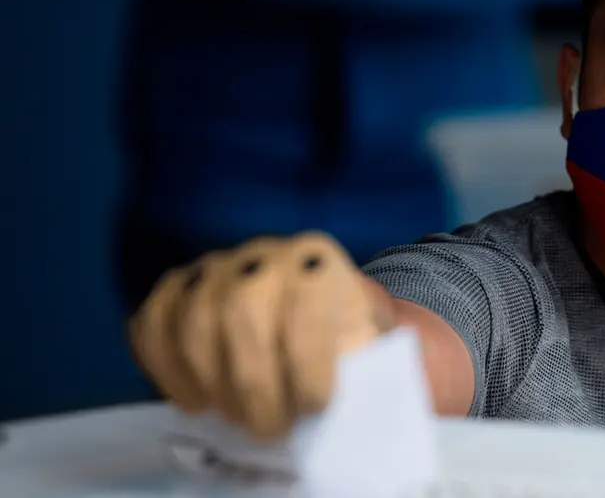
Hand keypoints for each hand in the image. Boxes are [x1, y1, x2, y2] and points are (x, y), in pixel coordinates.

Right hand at [129, 232, 388, 439]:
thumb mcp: (375, 339)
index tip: (315, 407)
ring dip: (213, 382)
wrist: (318, 304)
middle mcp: (263, 254)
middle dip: (255, 382)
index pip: (306, 303)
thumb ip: (367, 356)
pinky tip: (196, 401)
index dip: (307, 363)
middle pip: (243, 309)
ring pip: (195, 319)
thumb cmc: (346, 331)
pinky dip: (166, 368)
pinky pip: (153, 322)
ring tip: (238, 418)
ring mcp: (215, 267)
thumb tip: (349, 381)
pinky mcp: (177, 287)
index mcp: (318, 260)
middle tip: (271, 427)